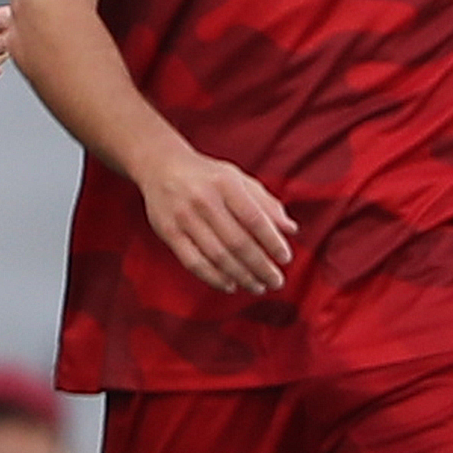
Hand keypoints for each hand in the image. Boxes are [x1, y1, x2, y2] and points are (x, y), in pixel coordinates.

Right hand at [136, 147, 296, 294]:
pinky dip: (214, 278)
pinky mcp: (169, 232)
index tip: (286, 258)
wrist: (161, 166)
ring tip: (257, 286)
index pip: (255, 219)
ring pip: (217, 256)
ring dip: (241, 276)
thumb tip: (291, 230)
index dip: (273, 242)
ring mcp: (184, 217)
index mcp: (226, 184)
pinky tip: (230, 285)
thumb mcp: (239, 179)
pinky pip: (193, 262)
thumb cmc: (208, 176)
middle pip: (238, 242)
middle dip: (261, 266)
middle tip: (276, 281)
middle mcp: (204, 200)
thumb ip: (266, 203)